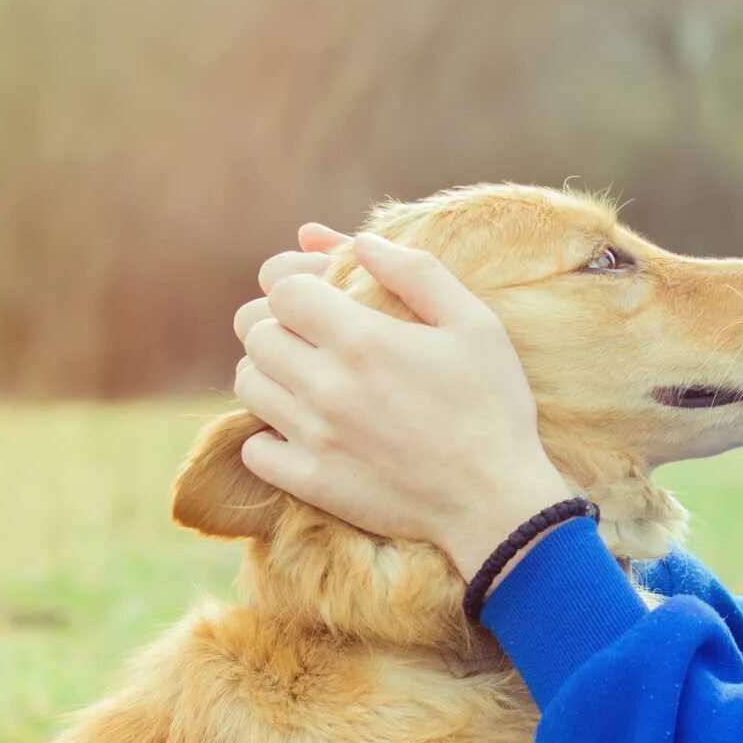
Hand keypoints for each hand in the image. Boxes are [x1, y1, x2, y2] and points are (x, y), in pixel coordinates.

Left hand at [231, 226, 573, 575]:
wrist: (495, 500)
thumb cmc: (492, 405)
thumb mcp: (474, 323)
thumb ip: (416, 273)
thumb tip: (362, 242)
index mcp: (363, 339)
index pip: (281, 290)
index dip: (295, 285)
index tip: (318, 297)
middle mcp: (327, 385)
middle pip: (254, 333)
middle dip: (276, 323)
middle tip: (308, 335)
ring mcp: (313, 437)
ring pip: (247, 384)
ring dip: (268, 373)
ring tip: (303, 378)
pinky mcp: (310, 481)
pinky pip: (253, 449)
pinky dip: (267, 435)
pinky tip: (301, 429)